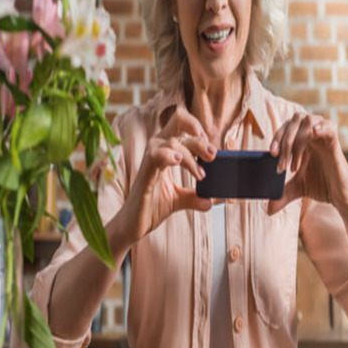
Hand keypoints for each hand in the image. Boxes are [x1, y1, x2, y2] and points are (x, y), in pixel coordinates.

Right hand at [119, 108, 214, 244]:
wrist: (135, 224)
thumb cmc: (152, 206)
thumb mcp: (179, 200)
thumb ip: (195, 197)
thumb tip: (212, 201)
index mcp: (166, 150)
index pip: (180, 124)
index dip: (196, 127)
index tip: (210, 148)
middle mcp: (157, 149)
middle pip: (178, 124)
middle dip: (199, 139)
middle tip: (212, 157)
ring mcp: (150, 159)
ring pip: (173, 141)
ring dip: (191, 156)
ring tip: (200, 175)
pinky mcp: (145, 172)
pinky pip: (156, 155)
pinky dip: (169, 155)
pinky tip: (178, 160)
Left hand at [266, 112, 347, 214]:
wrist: (340, 196)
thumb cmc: (321, 185)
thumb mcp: (297, 188)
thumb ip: (283, 194)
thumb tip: (268, 210)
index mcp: (303, 140)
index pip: (287, 127)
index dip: (277, 137)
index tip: (271, 154)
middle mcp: (313, 135)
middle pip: (295, 120)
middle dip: (284, 142)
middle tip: (281, 166)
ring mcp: (324, 137)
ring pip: (308, 120)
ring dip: (297, 142)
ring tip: (294, 167)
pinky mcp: (335, 143)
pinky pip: (329, 126)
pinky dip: (320, 127)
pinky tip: (314, 133)